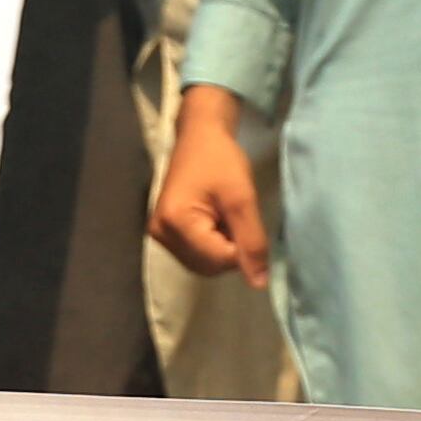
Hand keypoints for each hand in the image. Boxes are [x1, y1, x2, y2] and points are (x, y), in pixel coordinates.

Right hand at [149, 84, 269, 285]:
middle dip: (231, 250)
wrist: (199, 136)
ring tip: (225, 217)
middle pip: (209, 266)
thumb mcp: (243, 198)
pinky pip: (197, 256)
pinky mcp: (166, 235)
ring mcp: (161, 236)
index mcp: (175, 222)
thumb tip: (259, 284)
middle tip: (234, 216)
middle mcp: (161, 235)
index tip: (243, 219)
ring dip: (223, 249)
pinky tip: (216, 223)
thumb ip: (252, 241)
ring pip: (204, 265)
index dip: (241, 248)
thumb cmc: (220, 160)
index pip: (218, 259)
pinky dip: (214, 246)